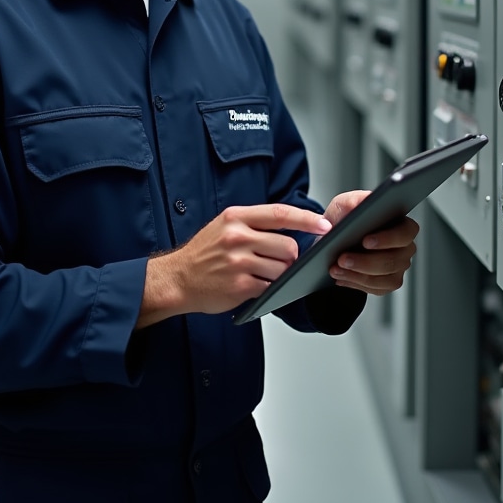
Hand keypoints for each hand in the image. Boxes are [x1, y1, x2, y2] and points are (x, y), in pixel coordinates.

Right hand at [138, 203, 331, 327]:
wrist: (178, 278)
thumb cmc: (204, 253)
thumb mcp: (224, 226)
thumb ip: (255, 224)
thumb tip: (292, 229)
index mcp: (236, 217)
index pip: (281, 213)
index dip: (307, 219)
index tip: (324, 225)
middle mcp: (237, 237)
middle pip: (288, 246)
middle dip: (290, 256)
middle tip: (277, 260)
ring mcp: (239, 262)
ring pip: (282, 268)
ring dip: (279, 275)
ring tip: (260, 273)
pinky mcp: (240, 285)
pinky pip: (271, 287)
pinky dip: (269, 288)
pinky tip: (253, 285)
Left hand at [323, 190, 418, 295]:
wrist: (336, 237)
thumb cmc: (346, 217)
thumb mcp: (345, 204)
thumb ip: (352, 201)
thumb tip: (357, 205)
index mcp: (401, 224)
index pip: (405, 233)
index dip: (387, 239)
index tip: (365, 240)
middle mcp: (405, 247)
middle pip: (394, 260)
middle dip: (365, 261)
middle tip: (342, 258)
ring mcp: (398, 267)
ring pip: (383, 277)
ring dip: (356, 274)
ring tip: (335, 268)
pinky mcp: (387, 283)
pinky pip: (375, 288)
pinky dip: (355, 283)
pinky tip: (340, 276)